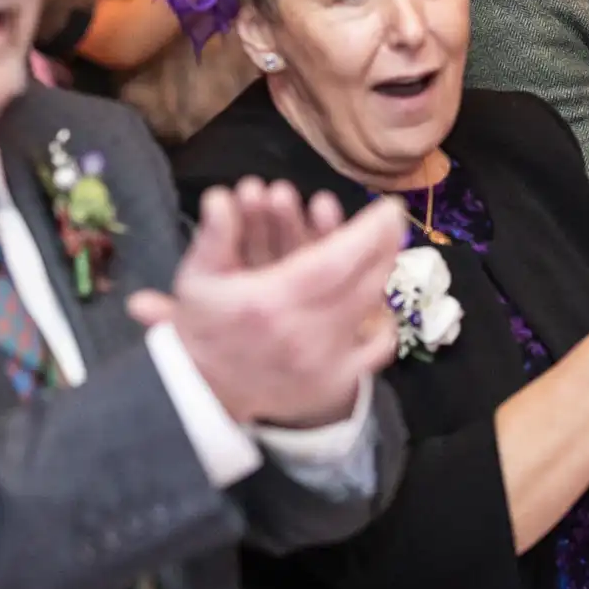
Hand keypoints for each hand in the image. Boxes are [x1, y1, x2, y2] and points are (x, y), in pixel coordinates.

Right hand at [128, 189, 407, 427]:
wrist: (202, 391)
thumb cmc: (204, 327)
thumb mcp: (198, 277)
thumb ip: (214, 234)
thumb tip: (219, 196)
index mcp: (269, 302)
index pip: (335, 260)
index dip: (367, 232)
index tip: (387, 208)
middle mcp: (302, 332)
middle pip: (362, 281)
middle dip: (383, 244)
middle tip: (390, 220)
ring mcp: (322, 361)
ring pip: (370, 307)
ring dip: (381, 273)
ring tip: (383, 248)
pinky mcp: (333, 382)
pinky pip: (375, 350)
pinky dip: (383, 323)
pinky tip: (380, 299)